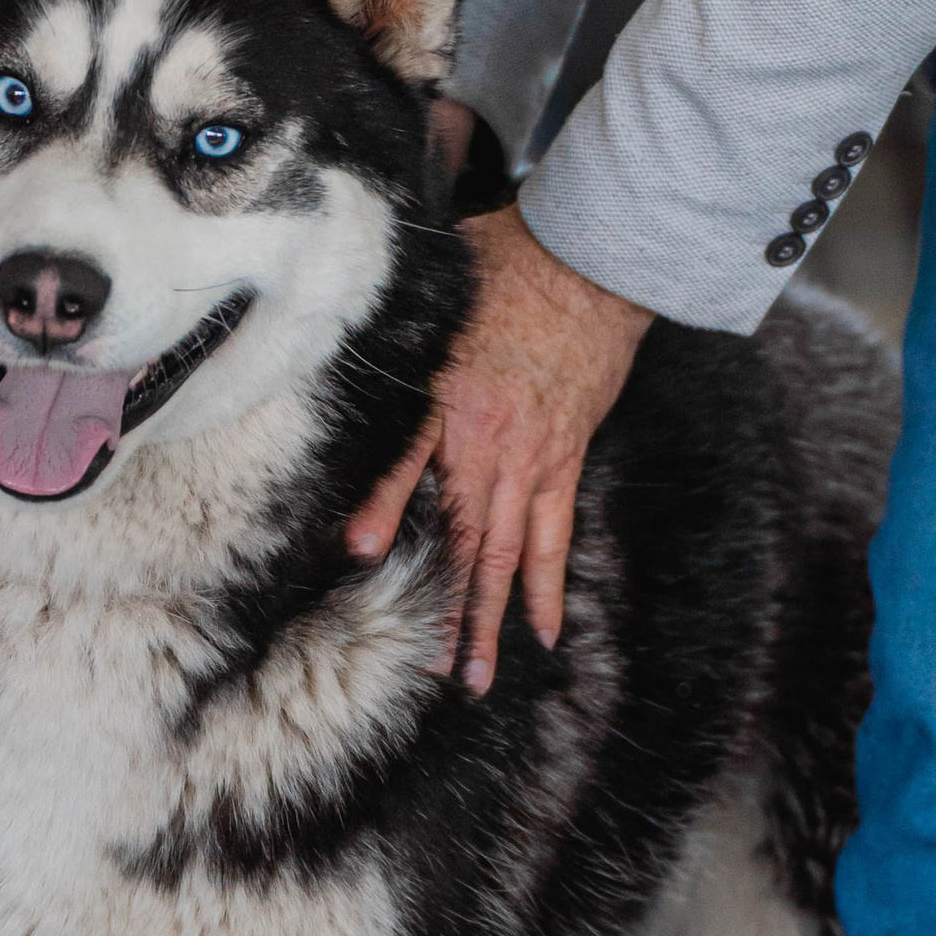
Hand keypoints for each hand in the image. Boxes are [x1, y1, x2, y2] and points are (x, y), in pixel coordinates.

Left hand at [349, 203, 651, 692]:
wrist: (592, 261)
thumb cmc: (506, 265)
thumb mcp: (435, 300)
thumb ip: (395, 338)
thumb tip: (344, 357)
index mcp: (450, 400)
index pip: (410, 465)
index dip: (384, 510)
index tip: (358, 555)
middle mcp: (490, 444)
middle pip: (461, 537)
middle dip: (444, 608)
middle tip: (427, 669)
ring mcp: (532, 460)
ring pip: (506, 554)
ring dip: (488, 618)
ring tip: (473, 674)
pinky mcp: (565, 461)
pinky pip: (556, 537)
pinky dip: (547, 586)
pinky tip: (542, 631)